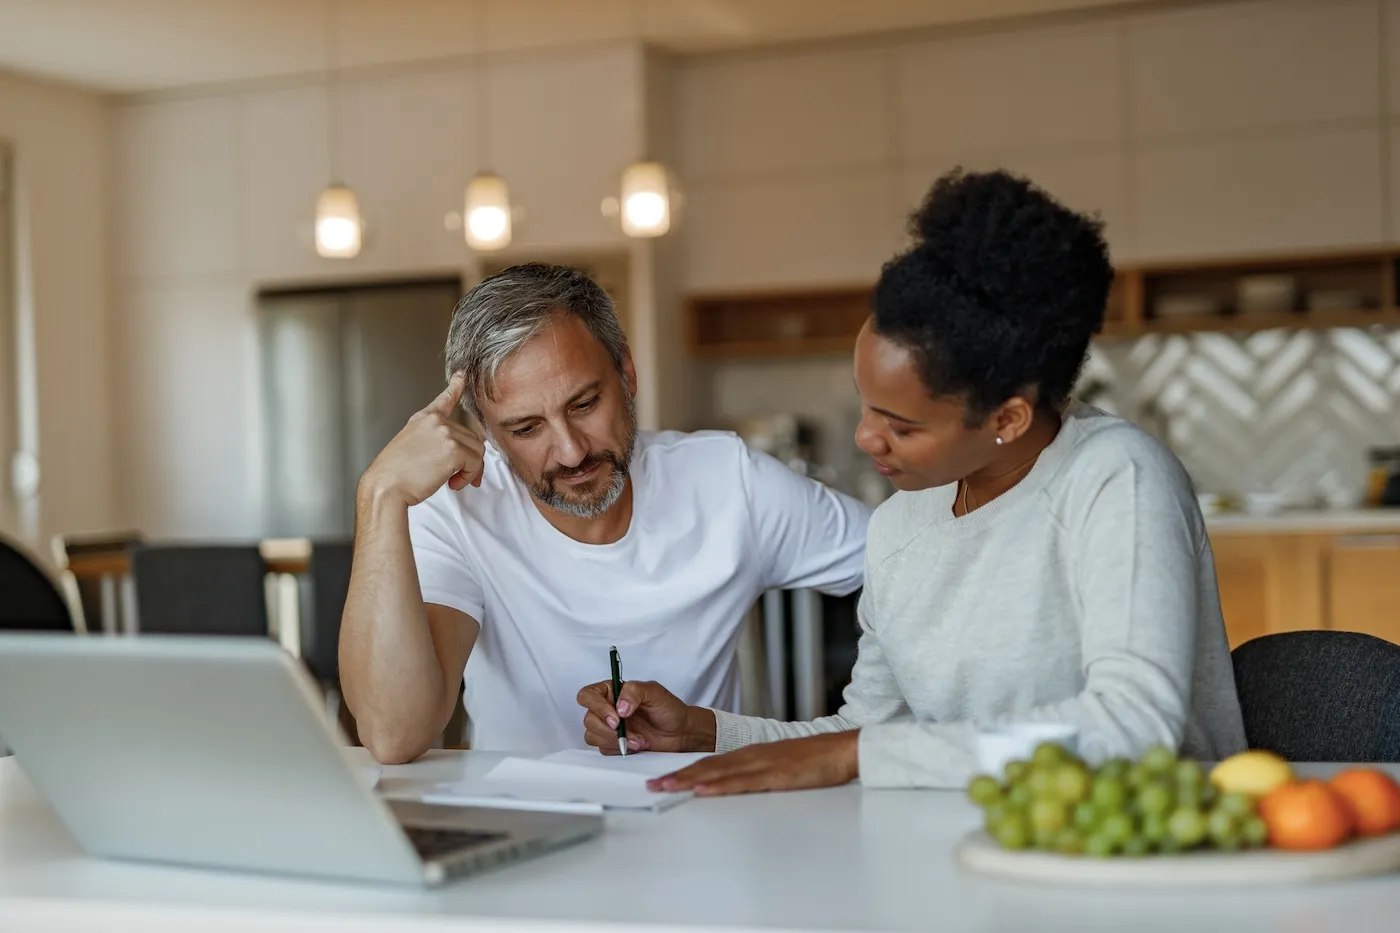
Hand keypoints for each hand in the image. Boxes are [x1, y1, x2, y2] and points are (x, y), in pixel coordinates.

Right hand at [359, 372, 484, 507]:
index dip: (455, 386)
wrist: (386, 486)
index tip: (461, 375)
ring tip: (452, 480)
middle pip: (471, 438)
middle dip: (470, 460)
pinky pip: (475, 464)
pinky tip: (452, 483)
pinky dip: (469, 477)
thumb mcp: (411, 445)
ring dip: (469, 470)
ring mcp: (446, 433)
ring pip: (477, 451)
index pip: (444, 400)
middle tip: (458, 477)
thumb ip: (433, 441)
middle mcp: (436, 422)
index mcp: (423, 419)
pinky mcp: (454, 450)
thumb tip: (458, 453)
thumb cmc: (395, 474)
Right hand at [576, 680, 715, 753]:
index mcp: (612, 691)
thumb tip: (619, 707)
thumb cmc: (669, 709)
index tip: (617, 718)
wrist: (680, 733)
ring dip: (616, 740)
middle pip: (589, 719)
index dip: (597, 707)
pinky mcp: (613, 743)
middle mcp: (607, 708)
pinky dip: (620, 749)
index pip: (588, 695)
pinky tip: (637, 745)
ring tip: (639, 740)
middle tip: (630, 733)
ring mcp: (609, 727)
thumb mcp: (655, 692)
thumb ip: (634, 692)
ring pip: (593, 736)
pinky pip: (603, 749)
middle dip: (609, 729)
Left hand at [646, 731, 859, 796]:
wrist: (841, 750)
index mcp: (750, 755)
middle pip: (706, 767)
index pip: (709, 763)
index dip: (683, 771)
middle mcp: (750, 756)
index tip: (662, 779)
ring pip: (717, 773)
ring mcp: (761, 764)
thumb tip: (734, 788)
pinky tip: (702, 789)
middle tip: (651, 785)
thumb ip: (756, 775)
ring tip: (665, 787)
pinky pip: (741, 782)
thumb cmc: (813, 761)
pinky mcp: (774, 775)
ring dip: (689, 780)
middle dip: (677, 776)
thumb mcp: (779, 768)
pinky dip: (718, 785)